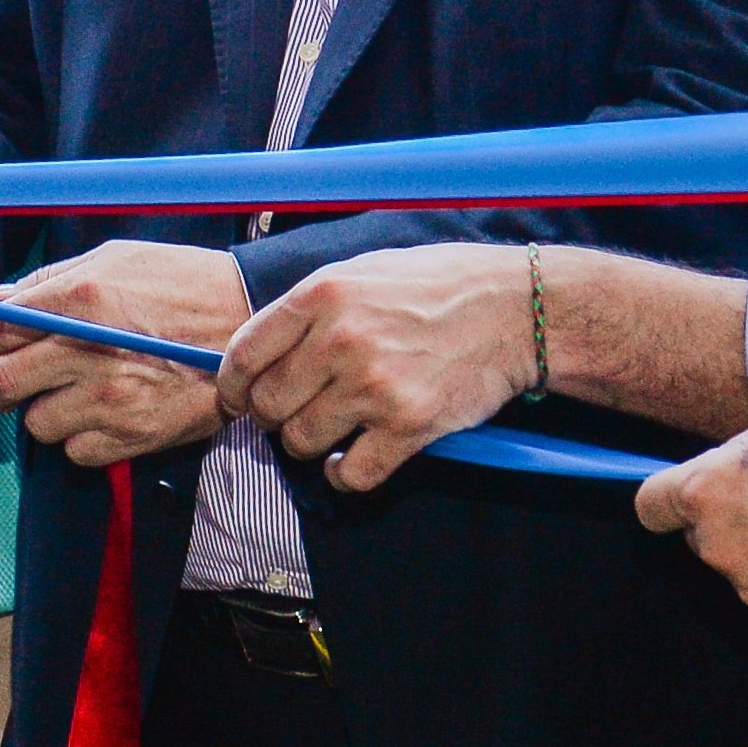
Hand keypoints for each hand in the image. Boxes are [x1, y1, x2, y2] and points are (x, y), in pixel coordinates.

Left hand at [0, 241, 245, 468]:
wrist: (252, 321)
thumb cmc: (184, 284)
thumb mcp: (115, 260)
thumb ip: (47, 282)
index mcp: (79, 299)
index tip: (0, 344)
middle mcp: (88, 351)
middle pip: (3, 384)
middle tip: (17, 378)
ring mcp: (112, 398)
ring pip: (36, 425)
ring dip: (44, 412)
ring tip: (71, 394)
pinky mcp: (135, 434)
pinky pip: (76, 452)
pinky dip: (80, 437)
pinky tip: (100, 414)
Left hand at [219, 243, 538, 492]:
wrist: (515, 309)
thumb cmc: (439, 286)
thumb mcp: (363, 271)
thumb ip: (309, 306)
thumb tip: (258, 347)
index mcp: (322, 295)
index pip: (243, 355)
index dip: (232, 385)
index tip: (237, 398)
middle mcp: (340, 340)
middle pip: (268, 405)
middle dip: (273, 416)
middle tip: (293, 412)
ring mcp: (373, 386)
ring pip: (301, 441)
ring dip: (308, 444)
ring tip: (331, 429)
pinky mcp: (407, 426)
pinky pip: (350, 474)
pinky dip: (344, 475)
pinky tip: (351, 460)